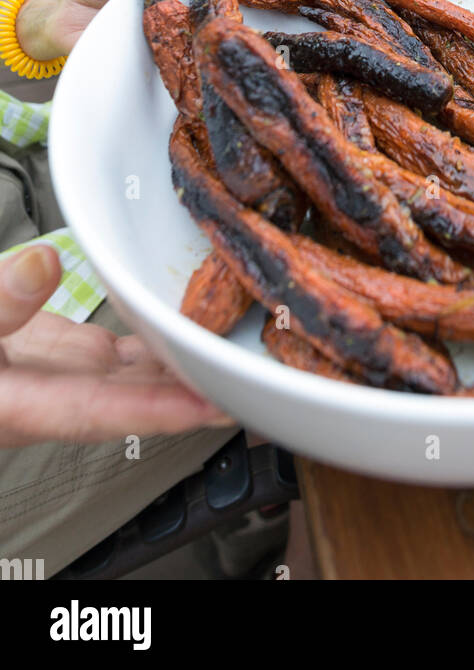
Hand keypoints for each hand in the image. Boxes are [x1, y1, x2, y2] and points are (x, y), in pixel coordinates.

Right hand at [0, 245, 232, 445]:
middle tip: (247, 384)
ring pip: (137, 378)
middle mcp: (53, 399)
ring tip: (236, 359)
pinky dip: (162, 343)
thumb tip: (42, 264)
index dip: (158, 411)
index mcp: (22, 405)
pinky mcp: (68, 355)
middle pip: (136, 402)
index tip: (208, 405)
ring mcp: (65, 377)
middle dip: (194, 396)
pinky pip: (126, 355)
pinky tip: (192, 335)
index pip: (100, 412)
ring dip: (185, 370)